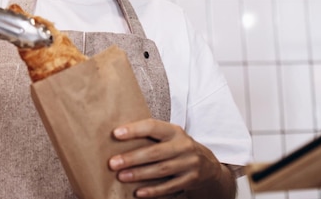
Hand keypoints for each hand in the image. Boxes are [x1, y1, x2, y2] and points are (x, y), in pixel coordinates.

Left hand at [108, 118, 231, 197]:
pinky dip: (153, 191)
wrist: (207, 164)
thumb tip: (118, 136)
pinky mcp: (191, 179)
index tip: (116, 133)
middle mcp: (183, 146)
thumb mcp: (169, 136)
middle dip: (132, 158)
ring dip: (139, 174)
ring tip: (121, 176)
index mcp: (174, 131)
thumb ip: (150, 135)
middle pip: (155, 152)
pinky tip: (138, 192)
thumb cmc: (177, 147)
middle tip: (113, 163)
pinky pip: (169, 187)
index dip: (134, 130)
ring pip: (161, 170)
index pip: (152, 127)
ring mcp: (189, 163)